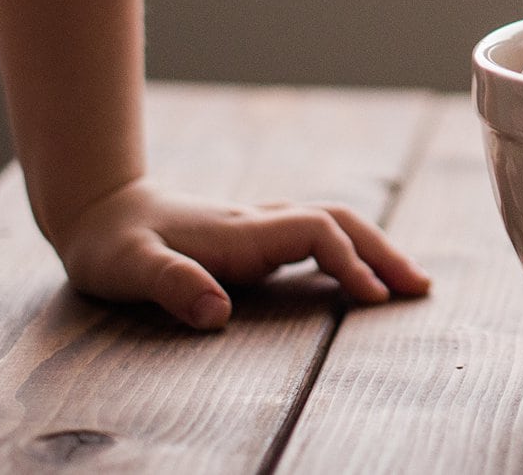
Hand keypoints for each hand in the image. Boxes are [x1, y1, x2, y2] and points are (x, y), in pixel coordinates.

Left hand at [50, 178, 428, 329]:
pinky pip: (319, 236)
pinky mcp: (257, 237)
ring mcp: (261, 227)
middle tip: (421, 288)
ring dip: (375, 248)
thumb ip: (171, 285)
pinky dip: (352, 251)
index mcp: (240, 232)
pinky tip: (363, 274)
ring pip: (335, 224)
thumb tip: (217, 313)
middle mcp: (259, 224)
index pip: (316, 232)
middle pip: (340, 221)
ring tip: (409, 282)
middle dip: (383, 251)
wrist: (101, 209)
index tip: (373, 297)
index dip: (350, 261)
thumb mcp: (128, 268)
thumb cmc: (112, 244)